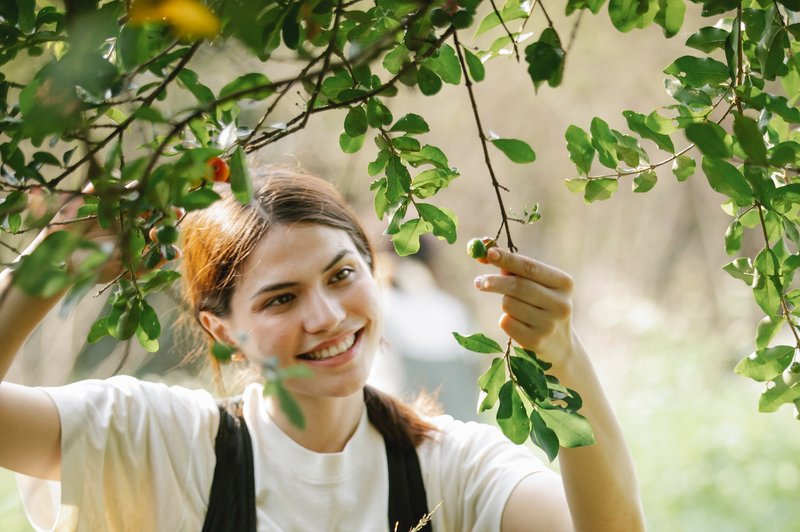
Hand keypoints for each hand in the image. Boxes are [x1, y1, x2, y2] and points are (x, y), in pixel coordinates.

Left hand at [474, 247, 575, 365]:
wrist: (559, 345)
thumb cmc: (541, 306)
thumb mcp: (537, 285)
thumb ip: (513, 269)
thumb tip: (484, 253)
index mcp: (564, 283)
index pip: (530, 267)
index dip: (507, 259)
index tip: (489, 253)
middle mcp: (561, 304)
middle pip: (517, 286)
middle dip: (494, 282)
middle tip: (478, 281)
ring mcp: (549, 324)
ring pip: (509, 304)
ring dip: (504, 304)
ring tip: (515, 309)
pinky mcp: (536, 342)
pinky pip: (507, 322)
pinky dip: (506, 320)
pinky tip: (518, 325)